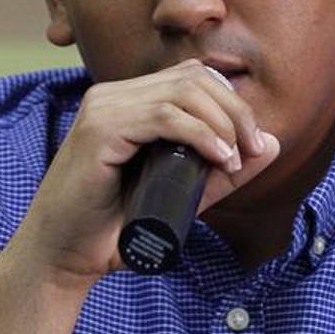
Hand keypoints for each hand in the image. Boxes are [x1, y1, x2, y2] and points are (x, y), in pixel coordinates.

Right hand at [7, 58, 280, 283]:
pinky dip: (200, 133)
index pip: (193, 77)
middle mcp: (113, 95)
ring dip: (223, 122)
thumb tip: (272, 143)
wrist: (62, 256)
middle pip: (194, 78)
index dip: (232, 103)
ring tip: (235, 160)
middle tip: (252, 151)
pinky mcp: (98, 130)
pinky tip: (219, 156)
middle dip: (236, 111)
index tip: (253, 146)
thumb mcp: (181, 194)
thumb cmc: (113, 227)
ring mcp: (103, 108)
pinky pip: (163, 116)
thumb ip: (222, 172)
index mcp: (128, 101)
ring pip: (183, 92)